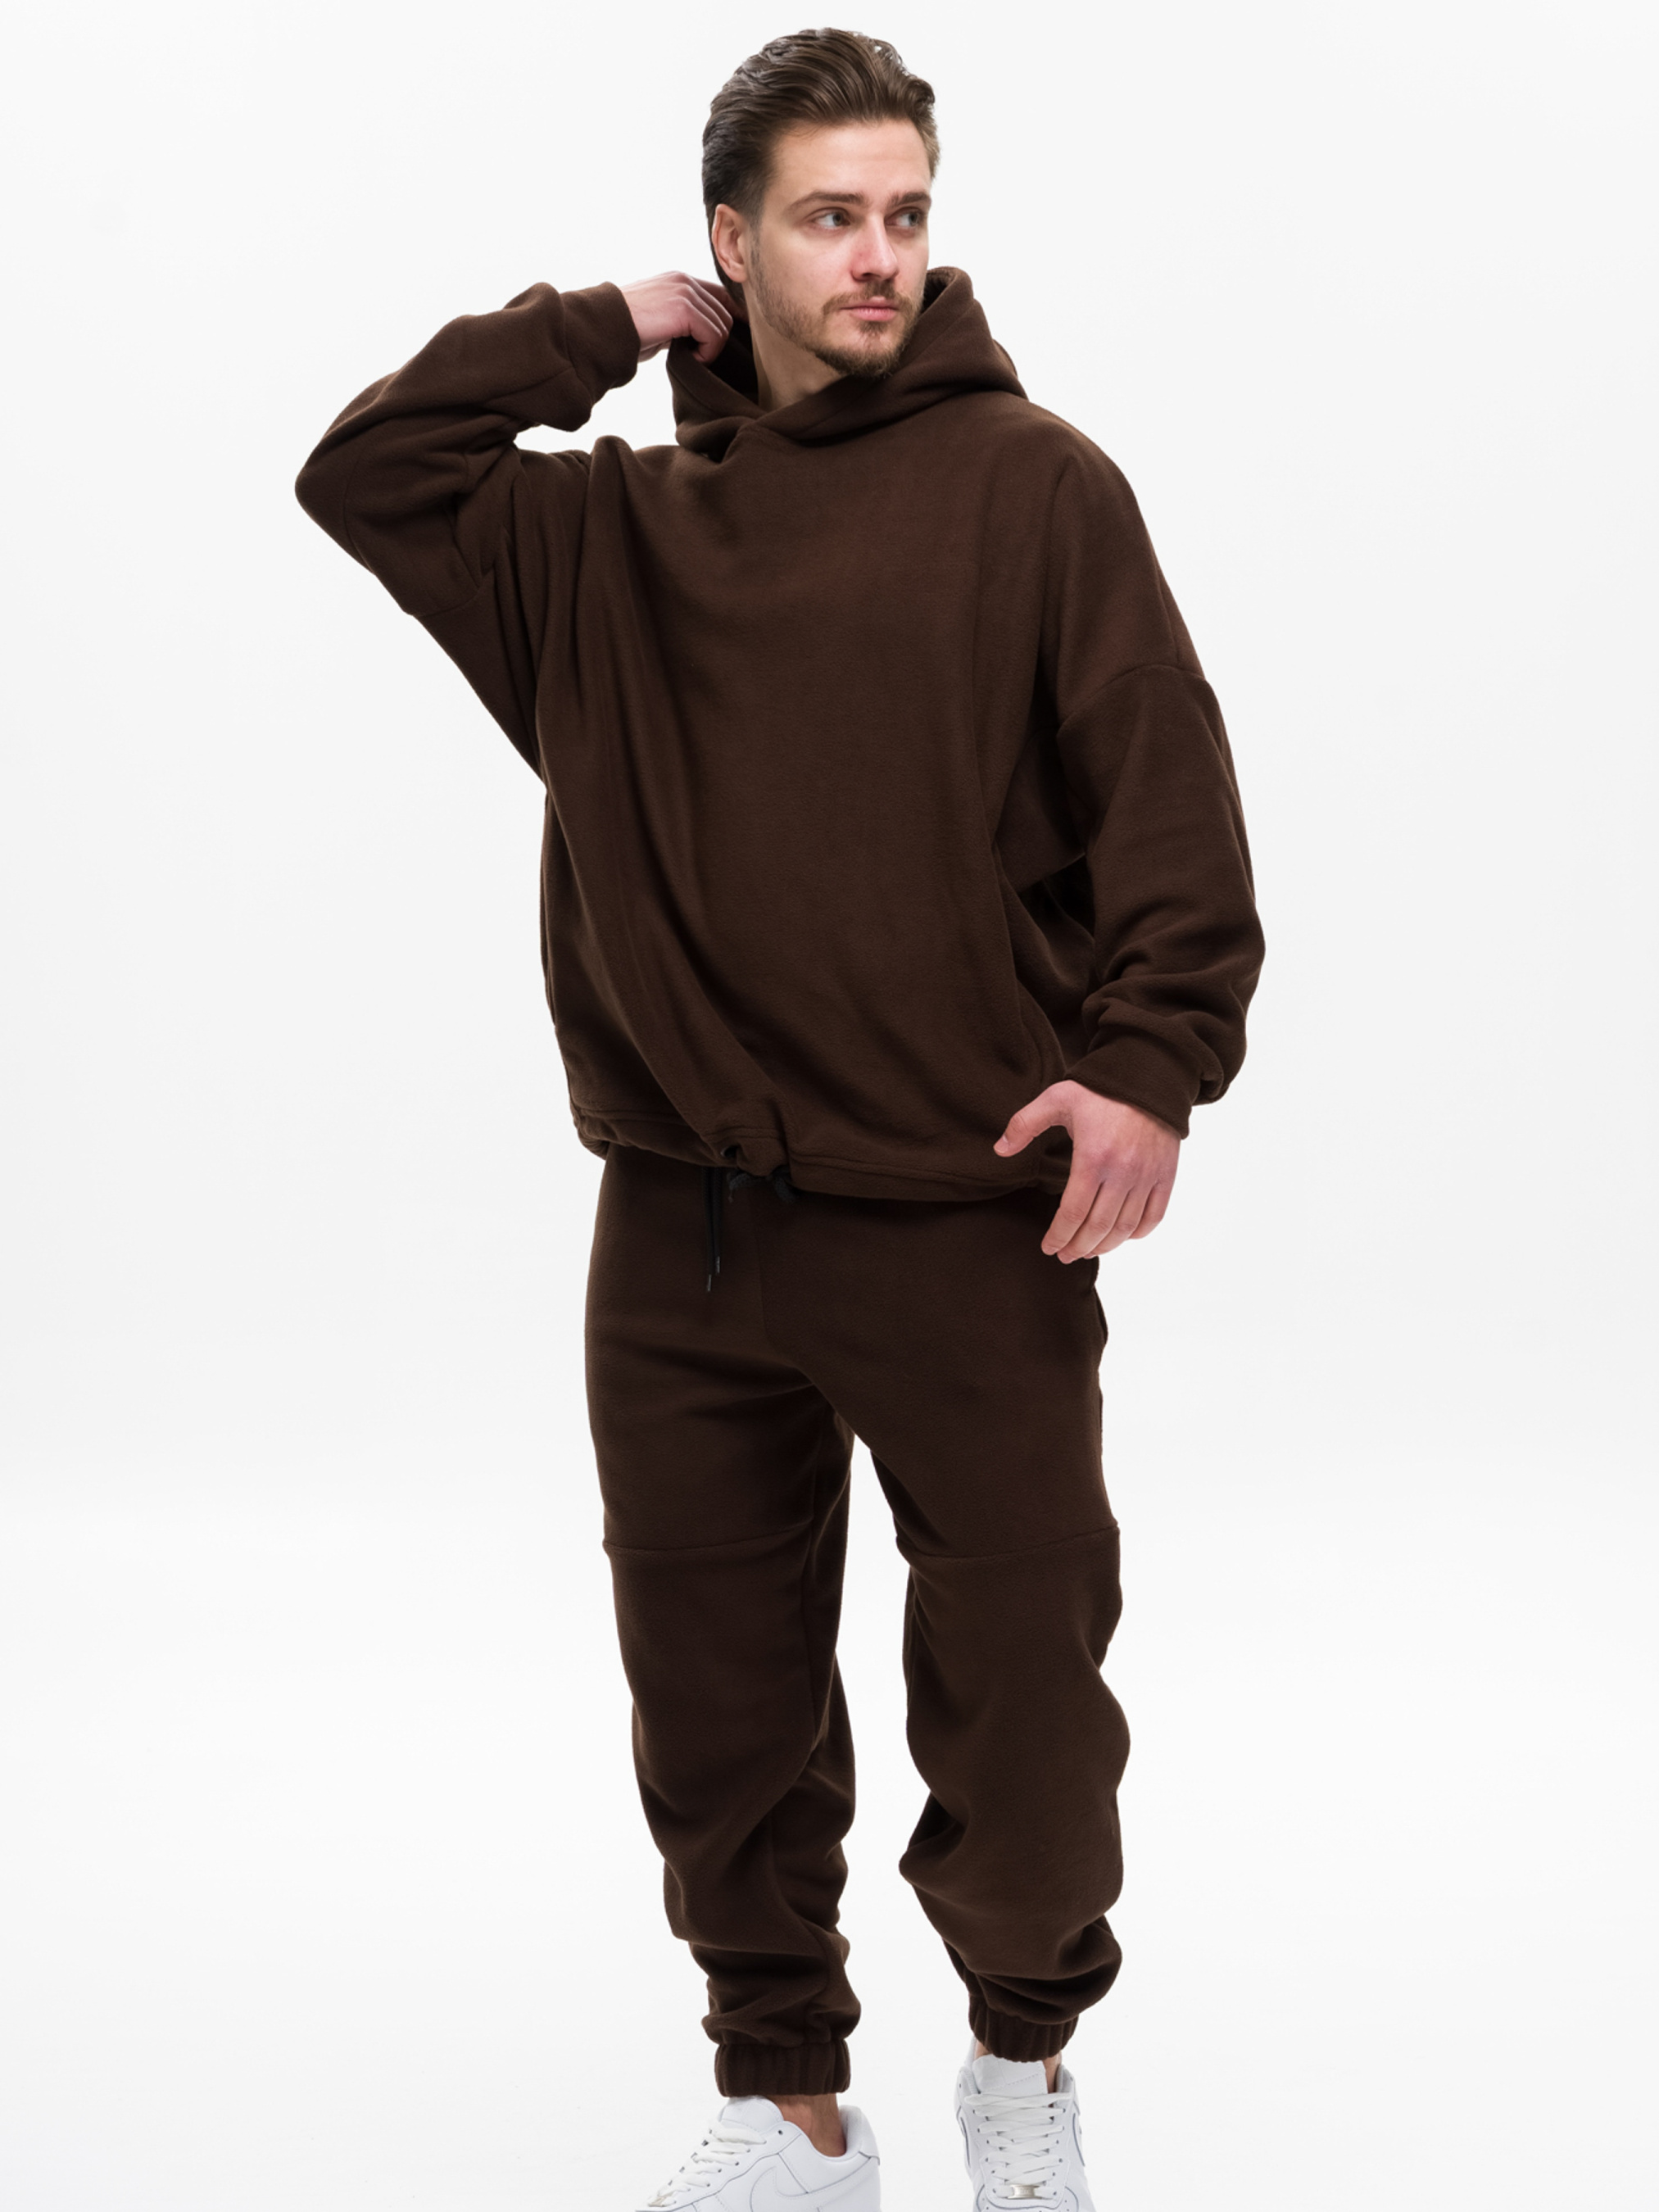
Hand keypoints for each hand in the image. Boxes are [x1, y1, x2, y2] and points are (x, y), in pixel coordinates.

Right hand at [621, 271, 732, 362]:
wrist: (602, 329)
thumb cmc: (626, 331)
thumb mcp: (660, 320)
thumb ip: (682, 320)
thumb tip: (706, 335)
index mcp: (678, 281)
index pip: (720, 294)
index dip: (733, 316)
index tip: (735, 338)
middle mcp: (684, 281)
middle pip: (725, 311)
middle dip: (719, 339)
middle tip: (700, 356)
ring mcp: (684, 292)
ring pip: (722, 325)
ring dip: (710, 349)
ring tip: (690, 357)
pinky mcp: (684, 309)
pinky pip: (714, 335)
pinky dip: (707, 354)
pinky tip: (689, 358)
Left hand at [994, 1081, 1179, 1261]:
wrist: (1148, 1074)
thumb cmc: (1099, 1088)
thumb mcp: (1056, 1099)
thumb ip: (1024, 1124)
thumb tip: (999, 1150)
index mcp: (1092, 1157)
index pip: (1073, 1212)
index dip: (1059, 1236)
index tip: (1048, 1247)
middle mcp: (1122, 1171)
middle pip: (1098, 1227)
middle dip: (1078, 1247)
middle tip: (1065, 1256)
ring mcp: (1147, 1175)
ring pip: (1125, 1227)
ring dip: (1105, 1246)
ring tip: (1088, 1251)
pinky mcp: (1166, 1174)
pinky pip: (1154, 1215)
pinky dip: (1138, 1233)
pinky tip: (1122, 1237)